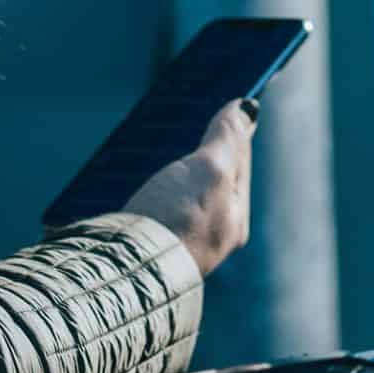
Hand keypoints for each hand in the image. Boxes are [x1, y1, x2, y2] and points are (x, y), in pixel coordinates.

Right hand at [123, 99, 256, 276]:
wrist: (125, 273)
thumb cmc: (176, 221)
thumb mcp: (210, 170)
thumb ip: (227, 139)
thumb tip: (248, 108)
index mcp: (234, 218)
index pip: (239, 160)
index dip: (233, 127)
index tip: (230, 99)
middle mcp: (211, 233)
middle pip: (211, 177)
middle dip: (205, 148)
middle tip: (199, 116)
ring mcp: (177, 240)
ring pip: (182, 191)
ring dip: (176, 168)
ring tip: (167, 144)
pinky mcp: (146, 243)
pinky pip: (157, 205)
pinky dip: (153, 186)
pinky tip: (140, 179)